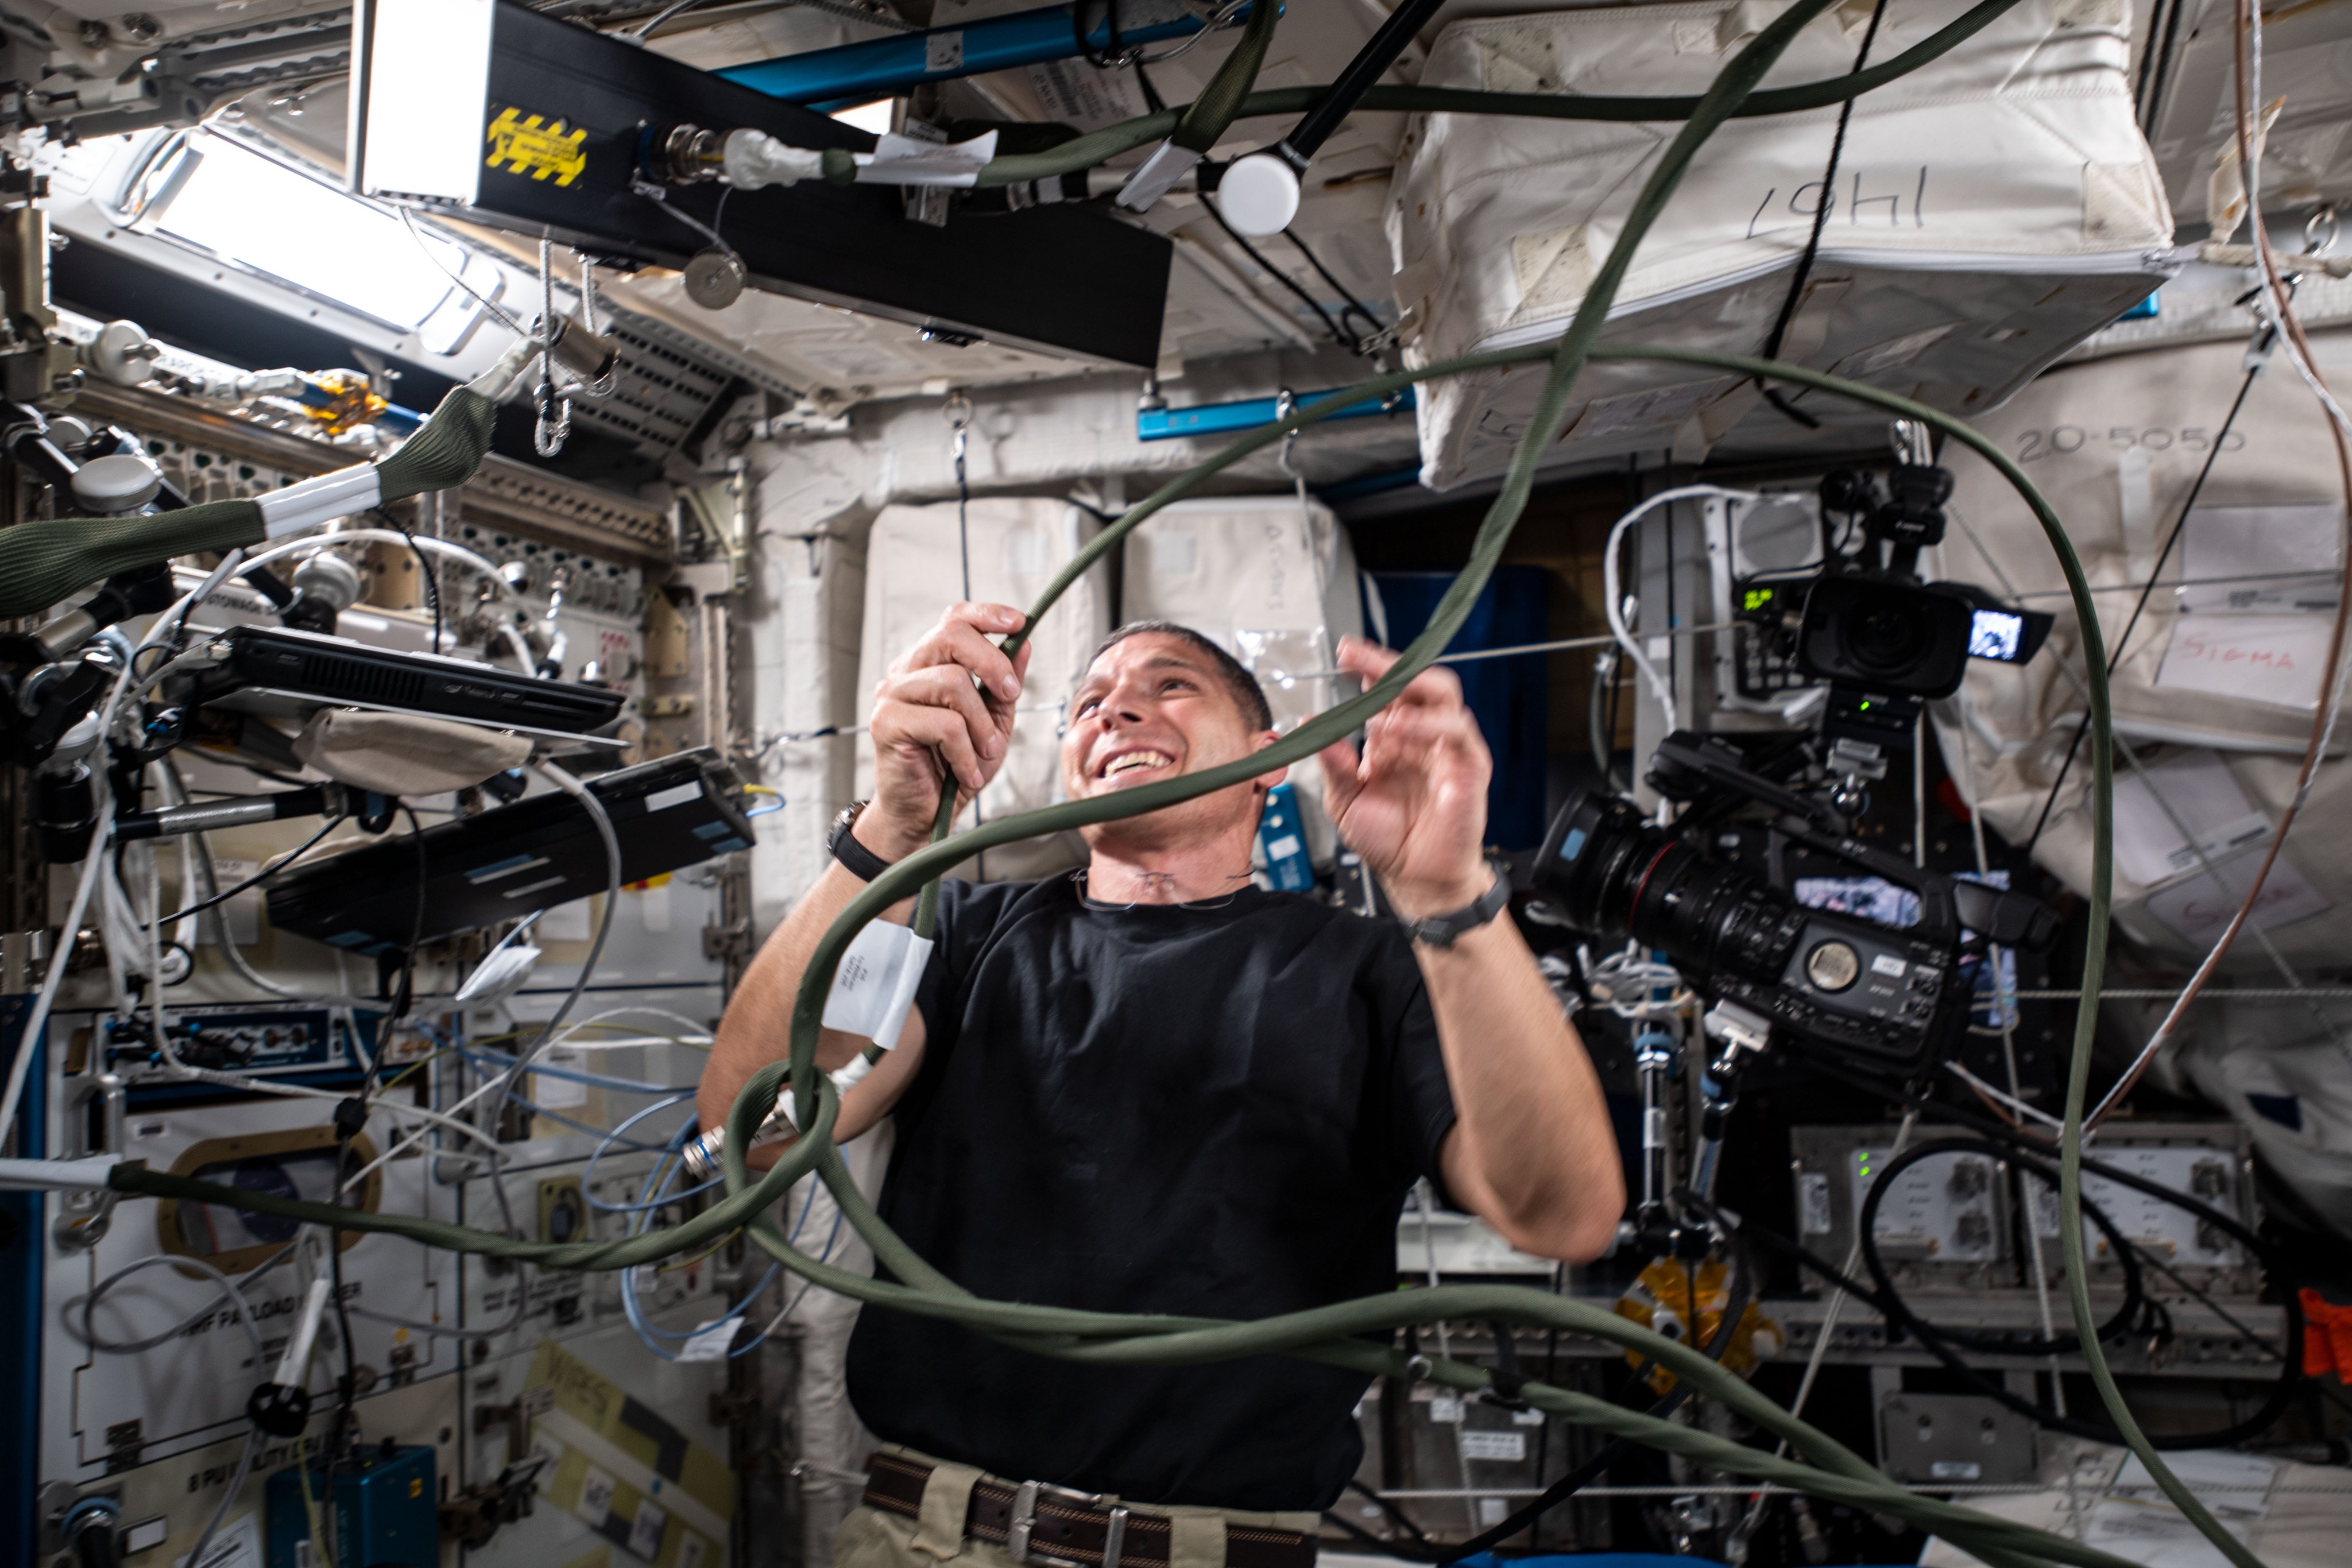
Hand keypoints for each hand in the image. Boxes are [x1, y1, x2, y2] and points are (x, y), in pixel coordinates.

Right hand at [862, 602, 1032, 859]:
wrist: (922, 815)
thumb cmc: (955, 768)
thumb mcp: (993, 724)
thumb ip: (1004, 687)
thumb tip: (1024, 645)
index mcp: (929, 663)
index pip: (954, 618)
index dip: (987, 614)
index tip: (1020, 623)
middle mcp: (906, 671)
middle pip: (950, 635)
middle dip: (992, 662)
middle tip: (1011, 694)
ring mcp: (891, 694)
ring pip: (951, 681)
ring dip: (981, 724)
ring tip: (986, 753)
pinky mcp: (886, 722)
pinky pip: (943, 723)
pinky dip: (966, 752)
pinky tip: (967, 772)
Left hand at [1316, 637, 1492, 920]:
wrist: (1415, 878)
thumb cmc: (1386, 840)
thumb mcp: (1344, 799)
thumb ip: (1332, 761)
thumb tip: (1310, 723)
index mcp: (1391, 737)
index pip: (1385, 689)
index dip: (1368, 667)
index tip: (1343, 653)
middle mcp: (1421, 735)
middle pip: (1416, 681)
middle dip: (1386, 664)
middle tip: (1356, 658)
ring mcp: (1448, 747)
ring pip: (1442, 696)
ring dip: (1407, 693)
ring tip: (1377, 712)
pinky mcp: (1469, 766)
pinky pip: (1458, 731)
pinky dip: (1430, 724)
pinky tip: (1401, 730)